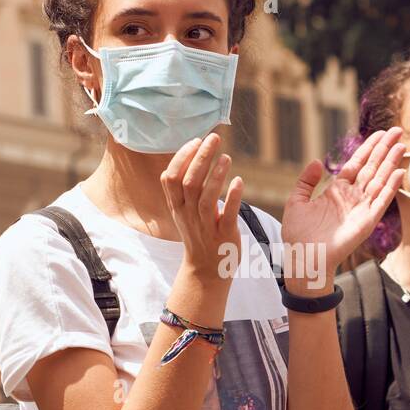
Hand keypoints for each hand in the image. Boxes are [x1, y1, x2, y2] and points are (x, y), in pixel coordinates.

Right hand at [162, 133, 241, 288]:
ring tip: (227, 157)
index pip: (170, 178)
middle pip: (189, 182)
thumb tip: (191, 153)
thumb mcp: (183, 210)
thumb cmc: (198, 234)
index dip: (181, 157)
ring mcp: (205, 226)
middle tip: (214, 138)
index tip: (196, 140)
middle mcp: (188, 215)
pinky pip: (227, 215)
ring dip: (216, 175)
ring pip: (206, 198)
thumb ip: (184, 186)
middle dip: (200, 157)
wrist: (205, 271)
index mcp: (177, 206)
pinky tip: (239, 181)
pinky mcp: (224, 235)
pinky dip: (233, 197)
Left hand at [279, 128, 404, 293]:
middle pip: (372, 167)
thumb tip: (317, 161)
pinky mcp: (367, 221)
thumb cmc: (298, 235)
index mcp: (337, 191)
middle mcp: (352, 197)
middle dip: (384, 149)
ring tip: (401, 146)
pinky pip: (381, 201)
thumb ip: (306, 181)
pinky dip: (391, 187)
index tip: (379, 134)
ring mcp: (361, 208)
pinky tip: (399, 173)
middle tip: (396, 131)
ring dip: (391, 163)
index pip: (357, 164)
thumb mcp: (297, 201)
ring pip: (380, 180)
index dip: (368, 148)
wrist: (304, 258)